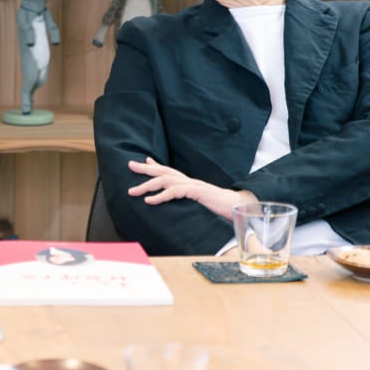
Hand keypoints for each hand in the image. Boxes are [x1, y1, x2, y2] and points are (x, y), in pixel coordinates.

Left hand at [127, 157, 253, 220]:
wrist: (239, 207)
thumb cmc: (221, 207)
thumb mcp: (201, 202)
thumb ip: (190, 199)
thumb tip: (181, 203)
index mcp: (190, 184)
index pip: (170, 171)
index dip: (156, 165)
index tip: (143, 161)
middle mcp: (190, 181)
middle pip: (164, 170)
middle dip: (145, 168)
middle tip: (130, 164)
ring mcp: (193, 185)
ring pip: (165, 180)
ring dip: (147, 185)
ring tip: (133, 191)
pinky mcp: (197, 192)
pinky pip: (175, 192)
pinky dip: (160, 196)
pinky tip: (150, 200)